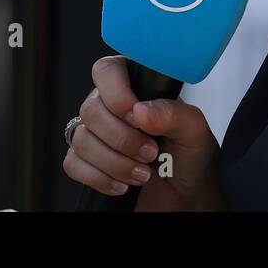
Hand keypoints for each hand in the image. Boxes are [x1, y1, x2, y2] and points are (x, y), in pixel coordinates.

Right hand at [63, 55, 225, 210]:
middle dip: (122, 138)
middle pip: (91, 109)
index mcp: (138, 87)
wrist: (187, 197)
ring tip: (143, 173)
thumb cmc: (191, 159)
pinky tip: (123, 184)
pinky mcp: (88, 163)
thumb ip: (173, 114)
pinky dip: (99, 178)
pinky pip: (73, 164)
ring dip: (114, 162)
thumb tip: (140, 110)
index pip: (108, 71)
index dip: (117, 94)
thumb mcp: (194, 131)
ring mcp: (97, 135)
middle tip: (150, 152)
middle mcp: (112, 107)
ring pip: (81, 139)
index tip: (138, 118)